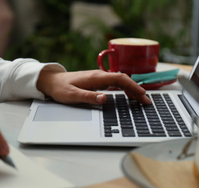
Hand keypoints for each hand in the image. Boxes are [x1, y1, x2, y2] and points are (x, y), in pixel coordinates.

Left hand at [36, 69, 151, 104]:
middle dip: (137, 89)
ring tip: (141, 99)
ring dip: (132, 89)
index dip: (133, 87)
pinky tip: (128, 95)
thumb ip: (88, 97)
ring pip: (121, 81)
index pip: (120, 79)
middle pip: (124, 80)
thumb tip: (104, 98)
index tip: (142, 95)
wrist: (51, 81)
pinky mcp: (98, 82)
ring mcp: (99, 78)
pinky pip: (115, 83)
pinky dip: (125, 89)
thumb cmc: (61, 88)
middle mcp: (100, 76)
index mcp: (96, 77)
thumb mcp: (72, 96)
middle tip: (146, 101)